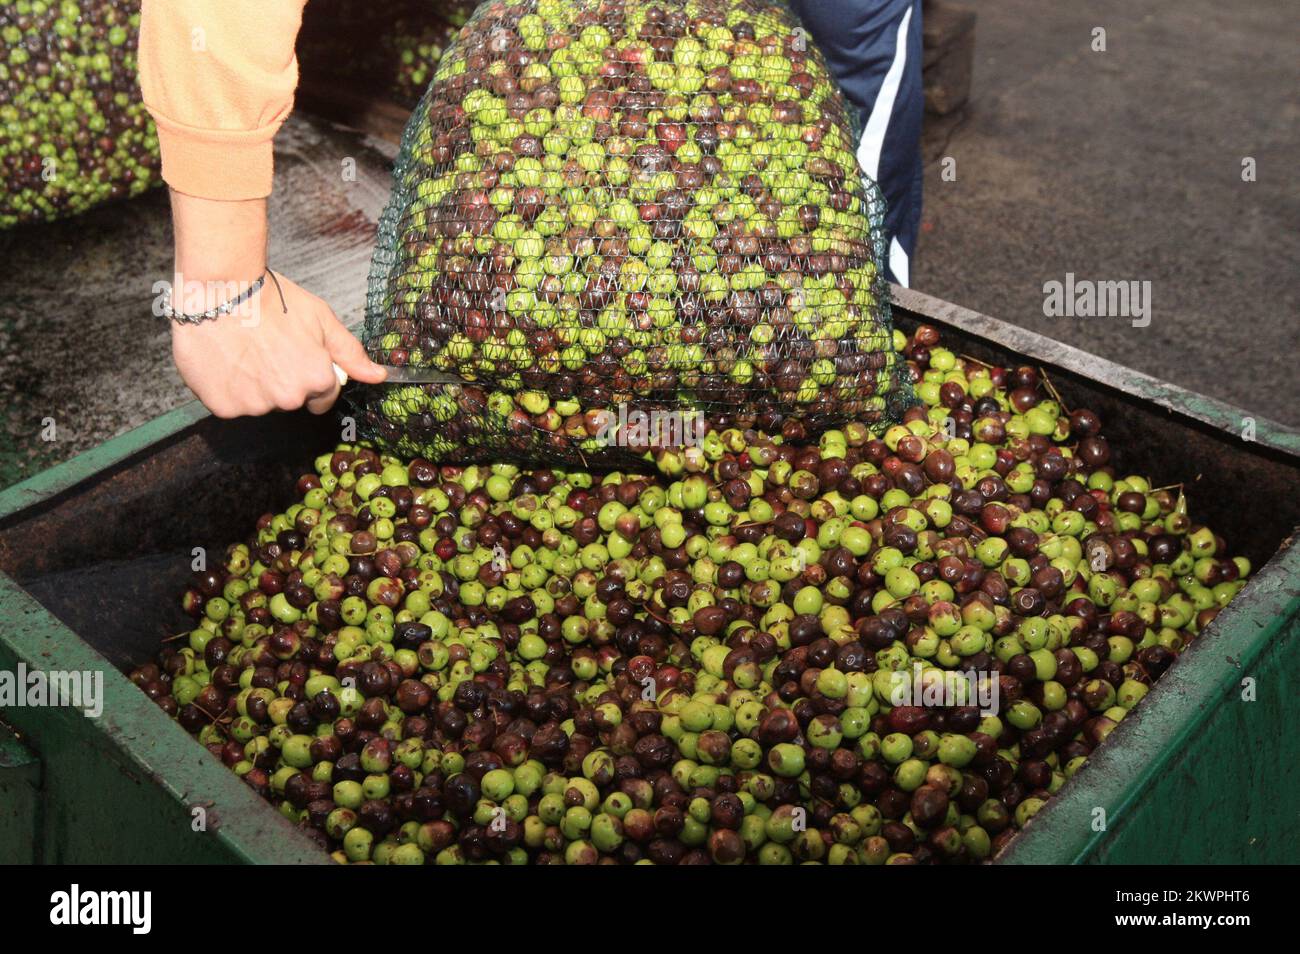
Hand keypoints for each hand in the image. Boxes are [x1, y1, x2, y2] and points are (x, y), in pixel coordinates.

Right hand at [166, 190, 386, 417]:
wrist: (219, 290)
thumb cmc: (269, 299)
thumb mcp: (320, 319)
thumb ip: (349, 352)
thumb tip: (377, 375)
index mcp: (316, 379)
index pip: (323, 396)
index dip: (310, 375)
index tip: (294, 356)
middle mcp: (288, 398)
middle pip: (291, 399)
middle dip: (283, 380)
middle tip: (266, 348)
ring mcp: (254, 405)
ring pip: (261, 403)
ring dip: (254, 384)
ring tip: (243, 351)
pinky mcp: (223, 406)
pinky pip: (231, 404)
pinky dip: (228, 388)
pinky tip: (226, 361)